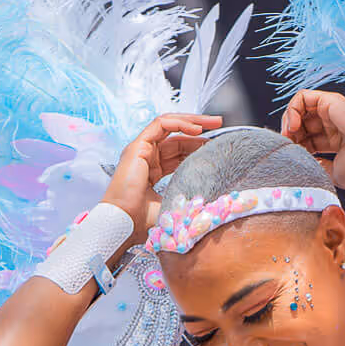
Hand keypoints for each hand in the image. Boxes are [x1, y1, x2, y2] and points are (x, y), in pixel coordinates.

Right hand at [102, 112, 222, 242]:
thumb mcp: (175, 206)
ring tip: (215, 122)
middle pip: (177, 137)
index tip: (218, 147)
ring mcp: (141, 150)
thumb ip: (190, 198)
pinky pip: (160, 125)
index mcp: (153, 172)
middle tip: (220, 125)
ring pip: (169, 125)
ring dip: (193, 120)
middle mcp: (147, 158)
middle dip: (200, 128)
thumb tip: (215, 199)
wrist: (124, 225)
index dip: (199, 147)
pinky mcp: (137, 146)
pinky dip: (180, 123)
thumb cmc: (143, 223)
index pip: (179, 152)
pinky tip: (197, 129)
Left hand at [280, 89, 344, 189]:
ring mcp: (332, 112)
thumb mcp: (333, 174)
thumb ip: (318, 168)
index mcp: (337, 142)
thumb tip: (304, 164)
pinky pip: (303, 97)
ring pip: (300, 109)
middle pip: (302, 125)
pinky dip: (293, 109)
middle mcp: (334, 125)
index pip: (308, 141)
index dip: (296, 148)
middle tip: (287, 147)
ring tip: (289, 136)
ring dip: (288, 122)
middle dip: (290, 136)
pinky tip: (294, 125)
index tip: (293, 158)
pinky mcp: (330, 101)